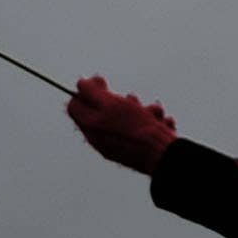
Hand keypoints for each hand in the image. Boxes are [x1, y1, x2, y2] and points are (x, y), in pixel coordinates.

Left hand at [64, 77, 178, 172]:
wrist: (163, 156)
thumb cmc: (137, 128)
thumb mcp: (111, 104)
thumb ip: (93, 93)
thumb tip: (80, 84)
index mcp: (90, 127)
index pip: (74, 106)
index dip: (85, 90)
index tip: (101, 82)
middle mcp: (99, 139)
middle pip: (101, 111)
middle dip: (120, 100)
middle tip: (131, 100)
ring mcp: (116, 146)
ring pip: (126, 118)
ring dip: (142, 110)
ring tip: (154, 113)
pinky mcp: (134, 151)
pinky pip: (141, 130)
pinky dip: (153, 123)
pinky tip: (163, 123)